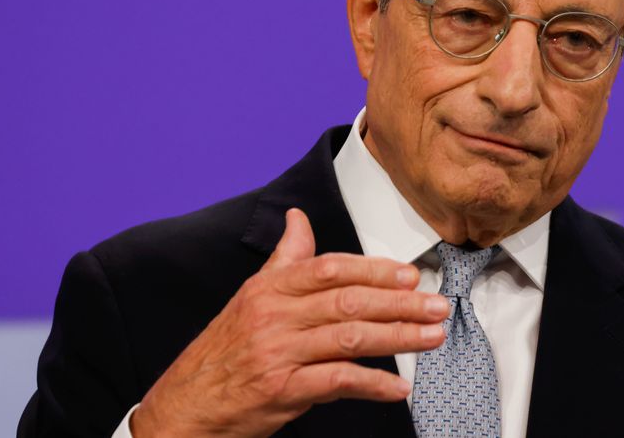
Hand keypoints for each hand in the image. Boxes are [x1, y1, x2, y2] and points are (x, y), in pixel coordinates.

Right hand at [130, 208, 447, 436]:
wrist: (186, 406)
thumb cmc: (224, 351)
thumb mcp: (250, 297)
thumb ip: (284, 259)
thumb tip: (298, 217)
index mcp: (269, 289)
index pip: (330, 268)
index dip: (374, 270)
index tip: (410, 275)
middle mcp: (274, 316)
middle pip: (348, 302)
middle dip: (399, 302)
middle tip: (437, 305)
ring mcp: (278, 353)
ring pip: (349, 338)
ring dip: (398, 337)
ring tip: (432, 337)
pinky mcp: (281, 391)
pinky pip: (337, 382)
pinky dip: (373, 384)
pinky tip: (399, 388)